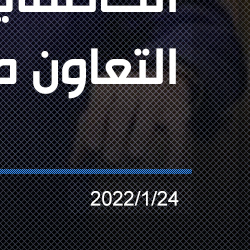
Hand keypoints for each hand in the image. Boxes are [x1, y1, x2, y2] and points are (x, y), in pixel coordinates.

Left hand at [70, 78, 192, 166]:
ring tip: (133, 154)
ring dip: (139, 139)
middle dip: (114, 137)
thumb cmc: (122, 100)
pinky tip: (171, 170)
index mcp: (108, 85)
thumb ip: (87, 131)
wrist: (162, 79)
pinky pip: (176, 132)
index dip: (95, 126)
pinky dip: (174, 153)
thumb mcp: (102, 106)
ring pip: (146, 119)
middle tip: (110, 158)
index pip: (99, 106)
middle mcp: (131, 85)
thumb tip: (72, 163)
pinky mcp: (178, 108)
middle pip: (120, 112)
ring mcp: (156, 95)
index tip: (93, 146)